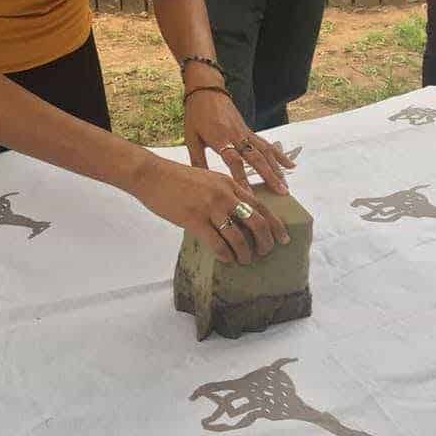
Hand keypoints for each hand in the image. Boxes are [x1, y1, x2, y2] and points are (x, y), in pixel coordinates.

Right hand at [132, 154, 290, 263]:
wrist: (152, 175)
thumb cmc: (177, 179)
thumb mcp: (208, 180)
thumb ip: (224, 193)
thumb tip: (238, 216)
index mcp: (229, 184)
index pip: (260, 206)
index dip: (275, 224)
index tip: (283, 238)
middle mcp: (224, 195)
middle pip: (256, 222)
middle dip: (265, 241)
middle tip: (265, 253)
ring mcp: (210, 207)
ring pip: (238, 236)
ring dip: (245, 253)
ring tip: (245, 260)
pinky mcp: (194, 219)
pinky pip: (217, 243)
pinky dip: (225, 254)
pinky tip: (226, 259)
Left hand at [184, 87, 294, 196]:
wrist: (207, 90)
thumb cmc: (196, 115)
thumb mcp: (191, 137)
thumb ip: (197, 160)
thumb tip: (201, 182)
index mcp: (220, 139)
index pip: (234, 161)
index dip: (242, 178)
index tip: (249, 195)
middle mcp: (236, 136)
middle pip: (256, 157)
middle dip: (269, 176)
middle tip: (280, 193)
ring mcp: (245, 132)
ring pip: (265, 151)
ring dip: (276, 169)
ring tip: (285, 186)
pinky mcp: (249, 130)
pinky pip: (266, 144)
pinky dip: (278, 155)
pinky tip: (289, 166)